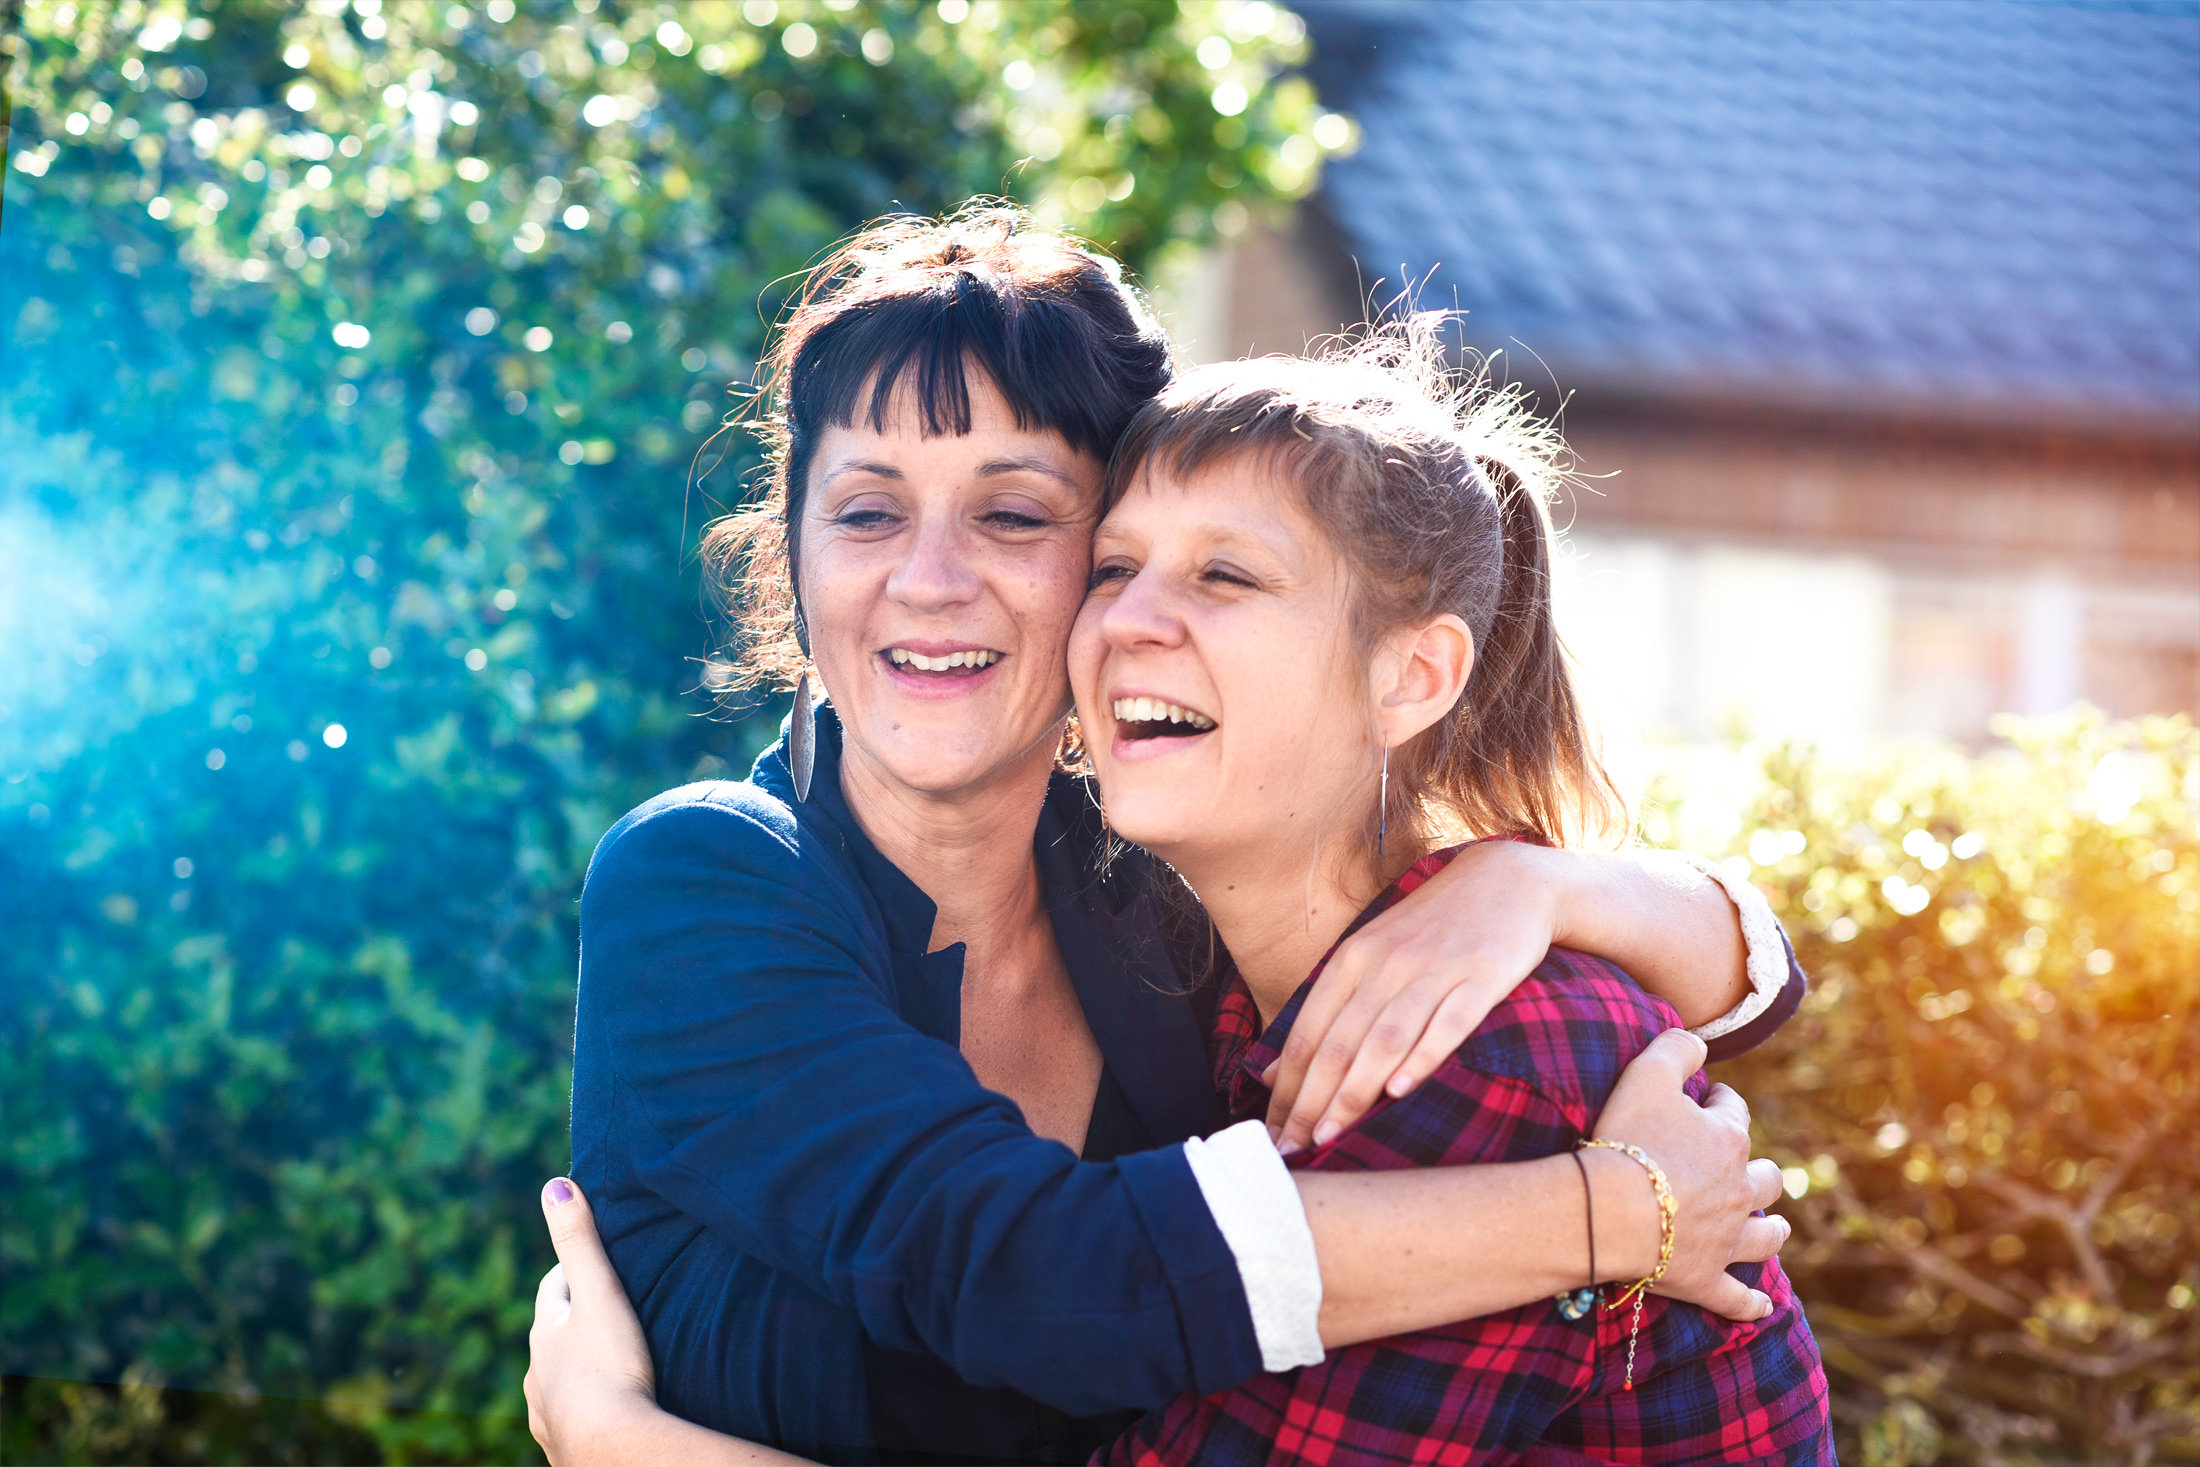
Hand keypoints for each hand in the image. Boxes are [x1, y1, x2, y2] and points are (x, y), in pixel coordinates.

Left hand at [526, 1177, 657, 1465]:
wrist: (610, 1447)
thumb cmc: (609, 1366)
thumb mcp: (599, 1292)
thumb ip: (580, 1239)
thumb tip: (554, 1183)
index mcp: (546, 1330)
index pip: (553, 1288)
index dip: (571, 1272)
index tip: (593, 1264)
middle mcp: (538, 1371)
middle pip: (552, 1335)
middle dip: (573, 1322)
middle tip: (606, 1311)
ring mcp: (547, 1411)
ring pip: (557, 1379)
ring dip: (576, 1368)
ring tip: (607, 1364)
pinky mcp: (563, 1444)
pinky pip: (569, 1419)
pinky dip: (582, 1408)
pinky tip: (600, 1412)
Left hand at [1264, 839, 1559, 1151]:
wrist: (1509, 879)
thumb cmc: (1433, 928)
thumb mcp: (1371, 956)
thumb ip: (1326, 1012)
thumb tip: (1271, 1074)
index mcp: (1352, 959)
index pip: (1307, 1035)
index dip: (1286, 1089)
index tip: (1272, 1135)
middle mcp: (1386, 963)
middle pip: (1338, 1043)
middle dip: (1310, 1102)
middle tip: (1290, 1151)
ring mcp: (1435, 968)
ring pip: (1385, 1038)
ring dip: (1354, 1092)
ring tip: (1331, 1136)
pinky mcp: (1484, 974)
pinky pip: (1449, 1021)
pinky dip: (1422, 1056)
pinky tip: (1400, 1092)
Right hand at [1591, 1029, 1787, 1322]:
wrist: (1610, 1209)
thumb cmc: (1626, 1138)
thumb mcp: (1646, 1072)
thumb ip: (1677, 1046)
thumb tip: (1698, 1039)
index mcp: (1727, 1140)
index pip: (1734, 1113)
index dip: (1722, 1103)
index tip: (1710, 1098)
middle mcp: (1739, 1190)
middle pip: (1765, 1179)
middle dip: (1761, 1171)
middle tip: (1750, 1168)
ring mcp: (1726, 1239)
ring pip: (1765, 1237)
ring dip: (1773, 1230)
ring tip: (1777, 1228)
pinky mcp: (1707, 1279)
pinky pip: (1737, 1299)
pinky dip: (1751, 1305)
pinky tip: (1763, 1308)